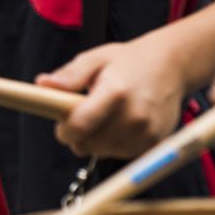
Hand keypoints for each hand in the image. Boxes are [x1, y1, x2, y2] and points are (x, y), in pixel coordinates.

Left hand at [37, 29, 189, 159]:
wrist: (172, 66)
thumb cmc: (128, 61)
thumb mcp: (95, 59)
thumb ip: (69, 75)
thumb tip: (42, 84)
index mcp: (115, 92)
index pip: (79, 126)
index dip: (64, 130)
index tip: (62, 123)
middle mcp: (134, 117)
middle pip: (88, 145)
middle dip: (79, 134)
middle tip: (86, 113)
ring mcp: (146, 133)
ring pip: (102, 152)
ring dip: (97, 140)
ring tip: (107, 115)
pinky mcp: (155, 144)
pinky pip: (121, 155)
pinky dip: (115, 144)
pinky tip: (122, 124)